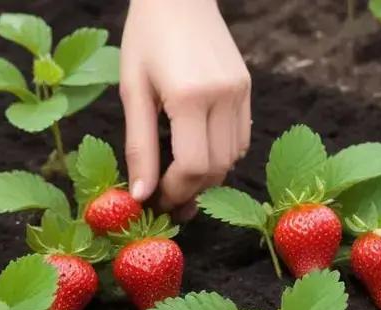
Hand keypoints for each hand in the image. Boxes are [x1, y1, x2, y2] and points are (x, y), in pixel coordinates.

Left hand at [120, 0, 251, 220]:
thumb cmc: (145, 38)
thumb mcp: (132, 91)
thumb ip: (139, 146)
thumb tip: (141, 195)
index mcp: (190, 96)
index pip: (194, 166)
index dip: (175, 191)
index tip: (156, 200)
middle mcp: (223, 95)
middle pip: (217, 168)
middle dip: (191, 190)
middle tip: (167, 199)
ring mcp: (241, 91)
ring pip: (233, 157)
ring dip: (207, 176)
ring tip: (180, 179)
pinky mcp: (247, 88)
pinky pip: (241, 138)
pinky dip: (222, 155)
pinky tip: (198, 152)